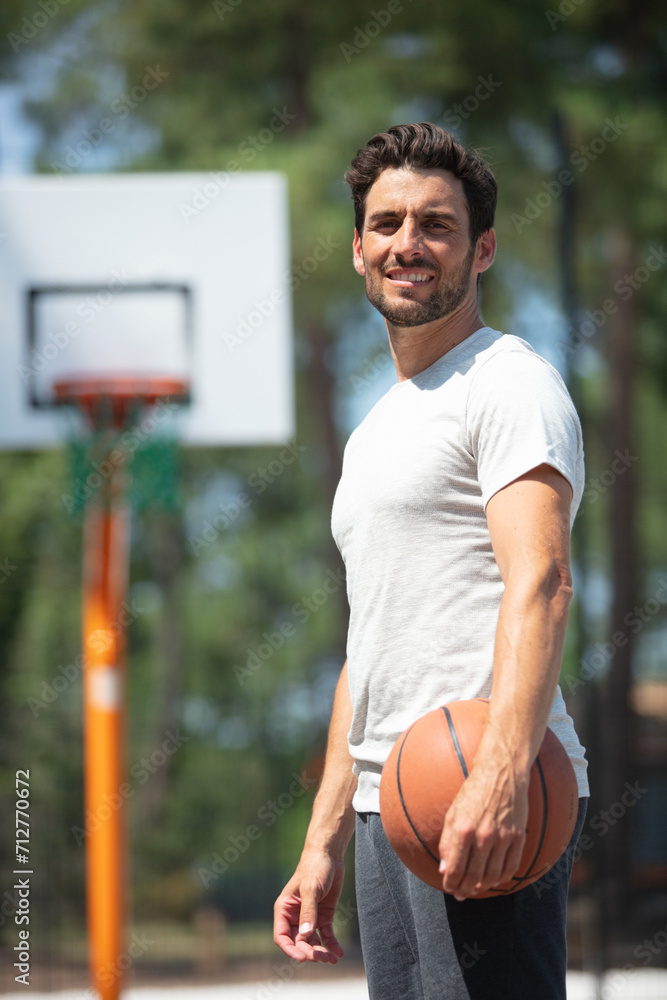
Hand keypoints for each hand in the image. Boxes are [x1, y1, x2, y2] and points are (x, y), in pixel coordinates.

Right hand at [273, 848, 345, 962]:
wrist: (329, 855)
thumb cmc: (315, 867)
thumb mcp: (311, 888)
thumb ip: (309, 911)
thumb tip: (306, 935)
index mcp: (285, 909)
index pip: (282, 936)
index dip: (290, 949)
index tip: (302, 958)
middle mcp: (295, 916)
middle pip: (299, 942)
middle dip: (310, 952)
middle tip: (323, 958)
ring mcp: (310, 918)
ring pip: (312, 942)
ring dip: (321, 952)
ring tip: (332, 959)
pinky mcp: (323, 916)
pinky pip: (326, 935)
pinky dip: (331, 944)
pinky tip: (339, 953)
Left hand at [438, 753, 527, 900]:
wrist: (501, 773)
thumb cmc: (473, 791)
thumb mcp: (453, 812)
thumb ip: (448, 842)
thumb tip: (445, 869)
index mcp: (464, 829)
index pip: (456, 868)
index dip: (451, 883)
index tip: (449, 888)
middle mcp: (484, 836)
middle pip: (474, 877)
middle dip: (465, 890)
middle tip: (461, 894)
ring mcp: (504, 837)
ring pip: (493, 876)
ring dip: (483, 887)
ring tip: (475, 889)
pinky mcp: (518, 837)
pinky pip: (511, 867)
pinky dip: (502, 878)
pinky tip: (494, 879)